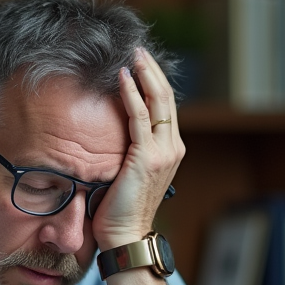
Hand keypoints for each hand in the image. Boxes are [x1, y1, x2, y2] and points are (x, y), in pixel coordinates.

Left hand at [91, 48, 184, 250]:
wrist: (125, 236)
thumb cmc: (121, 209)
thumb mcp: (129, 173)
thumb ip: (130, 151)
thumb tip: (112, 133)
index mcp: (170, 150)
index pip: (166, 107)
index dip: (155, 82)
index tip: (141, 62)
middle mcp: (172, 148)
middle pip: (166, 98)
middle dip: (152, 70)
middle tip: (138, 48)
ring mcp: (163, 152)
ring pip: (158, 101)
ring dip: (145, 74)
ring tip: (132, 54)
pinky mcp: (147, 157)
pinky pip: (140, 118)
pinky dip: (131, 95)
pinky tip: (122, 77)